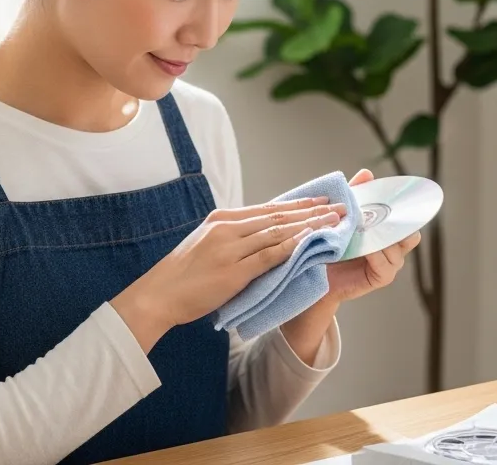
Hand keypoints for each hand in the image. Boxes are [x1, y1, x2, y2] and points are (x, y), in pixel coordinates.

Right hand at [111, 196, 347, 351]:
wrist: (157, 295)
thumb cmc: (184, 275)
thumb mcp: (208, 246)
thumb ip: (234, 239)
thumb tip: (265, 236)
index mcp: (221, 219)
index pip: (268, 208)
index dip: (297, 204)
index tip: (320, 201)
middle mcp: (227, 227)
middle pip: (277, 215)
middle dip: (311, 212)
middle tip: (338, 208)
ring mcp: (229, 248)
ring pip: (277, 232)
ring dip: (308, 227)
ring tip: (333, 223)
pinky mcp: (232, 270)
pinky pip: (269, 256)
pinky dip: (292, 248)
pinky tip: (310, 244)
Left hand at [278, 169, 422, 365]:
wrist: (311, 272)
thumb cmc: (326, 242)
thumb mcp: (341, 215)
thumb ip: (355, 195)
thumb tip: (367, 173)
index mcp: (384, 230)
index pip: (405, 218)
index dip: (404, 209)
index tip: (397, 198)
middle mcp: (391, 246)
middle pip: (410, 234)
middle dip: (400, 225)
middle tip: (385, 216)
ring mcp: (388, 262)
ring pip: (398, 249)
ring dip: (383, 239)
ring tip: (368, 231)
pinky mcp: (381, 277)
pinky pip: (387, 266)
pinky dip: (377, 255)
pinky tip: (367, 250)